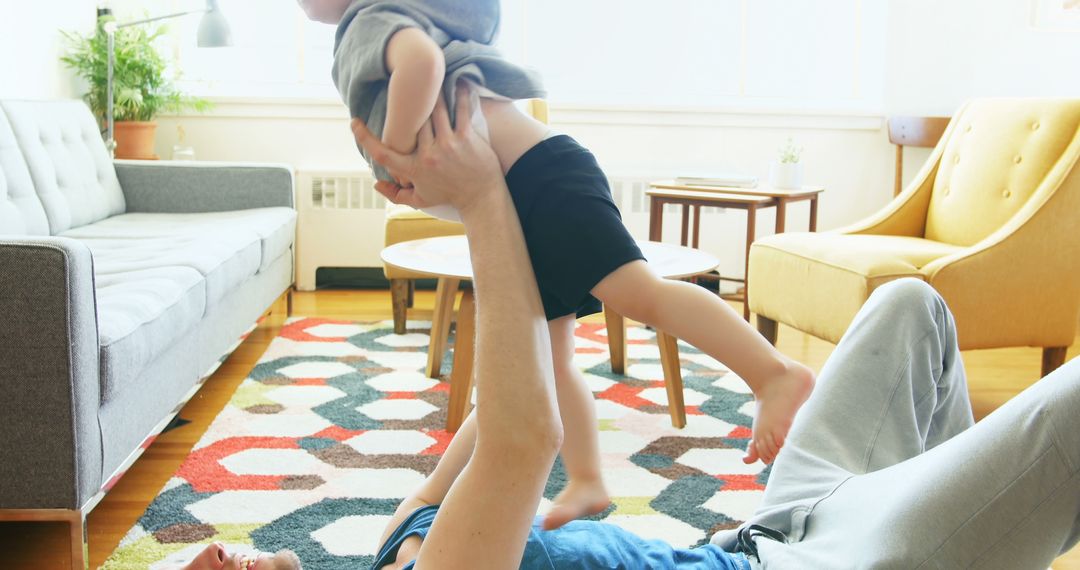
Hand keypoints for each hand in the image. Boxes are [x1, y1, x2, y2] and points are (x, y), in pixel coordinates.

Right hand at [351, 82, 503, 214]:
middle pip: (411, 122)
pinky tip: (457, 81)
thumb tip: (376, 183)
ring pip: (434, 110)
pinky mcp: (466, 137)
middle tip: (406, 85)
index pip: (383, 154)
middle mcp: (428, 155)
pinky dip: (459, 94)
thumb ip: (395, 194)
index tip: (354, 123)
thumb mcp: (420, 200)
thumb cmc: (450, 196)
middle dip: (410, 104)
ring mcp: (447, 145)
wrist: (481, 198)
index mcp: (413, 169)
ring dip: (433, 92)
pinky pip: (460, 110)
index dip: (364, 138)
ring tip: (432, 78)